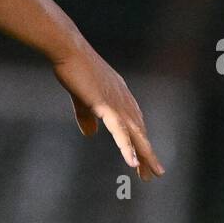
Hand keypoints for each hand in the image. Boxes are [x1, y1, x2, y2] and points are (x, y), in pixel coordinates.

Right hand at [52, 43, 165, 180]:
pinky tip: (133, 162)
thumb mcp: (82, 96)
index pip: (134, 122)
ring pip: (134, 134)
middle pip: (139, 130)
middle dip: (147, 152)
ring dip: (144, 154)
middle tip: (155, 172)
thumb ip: (86, 116)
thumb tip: (90, 133)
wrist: (68, 49)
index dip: (139, 141)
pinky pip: (119, 131)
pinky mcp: (106, 105)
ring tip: (151, 173)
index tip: (143, 158)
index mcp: (120, 94)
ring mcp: (116, 102)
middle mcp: (123, 99)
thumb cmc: (73, 67)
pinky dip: (127, 147)